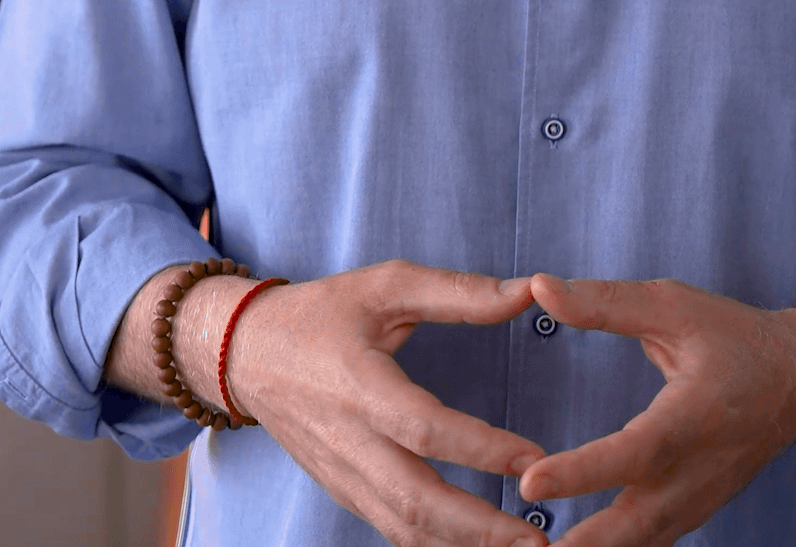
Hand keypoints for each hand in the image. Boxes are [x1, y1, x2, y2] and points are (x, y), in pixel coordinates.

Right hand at [227, 259, 547, 546]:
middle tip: (539, 540)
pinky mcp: (342, 491)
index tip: (535, 458)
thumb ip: (459, 292)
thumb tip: (530, 290)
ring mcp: (342, 474)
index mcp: (359, 385)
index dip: (482, 448)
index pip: (425, 428)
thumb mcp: (386, 285)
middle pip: (415, 500)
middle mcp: (348, 440)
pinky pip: (391, 530)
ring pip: (404, 528)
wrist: (246, 353)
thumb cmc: (322, 312)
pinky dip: (434, 546)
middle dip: (480, 528)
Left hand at [517, 275, 795, 546]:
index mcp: (693, 416)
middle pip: (636, 525)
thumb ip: (605, 302)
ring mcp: (698, 501)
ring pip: (642, 543)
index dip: (581, 472)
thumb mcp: (673, 306)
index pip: (633, 453)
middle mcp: (697, 471)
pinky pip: (649, 543)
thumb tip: (540, 288)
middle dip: (583, 545)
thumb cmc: (734, 337)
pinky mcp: (693, 514)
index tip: (530, 483)